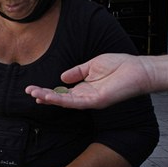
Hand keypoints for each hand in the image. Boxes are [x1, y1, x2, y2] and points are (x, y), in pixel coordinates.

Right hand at [25, 53, 149, 108]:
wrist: (139, 70)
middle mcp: (86, 96)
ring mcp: (90, 100)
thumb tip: (62, 78)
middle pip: (60, 97)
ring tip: (35, 94)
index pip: (62, 91)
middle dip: (43, 95)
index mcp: (84, 87)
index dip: (48, 90)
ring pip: (65, 102)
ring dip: (48, 98)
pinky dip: (61, 99)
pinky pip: (75, 101)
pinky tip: (50, 96)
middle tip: (29, 91)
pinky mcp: (96, 101)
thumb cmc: (121, 66)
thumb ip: (77, 71)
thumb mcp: (93, 65)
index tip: (34, 88)